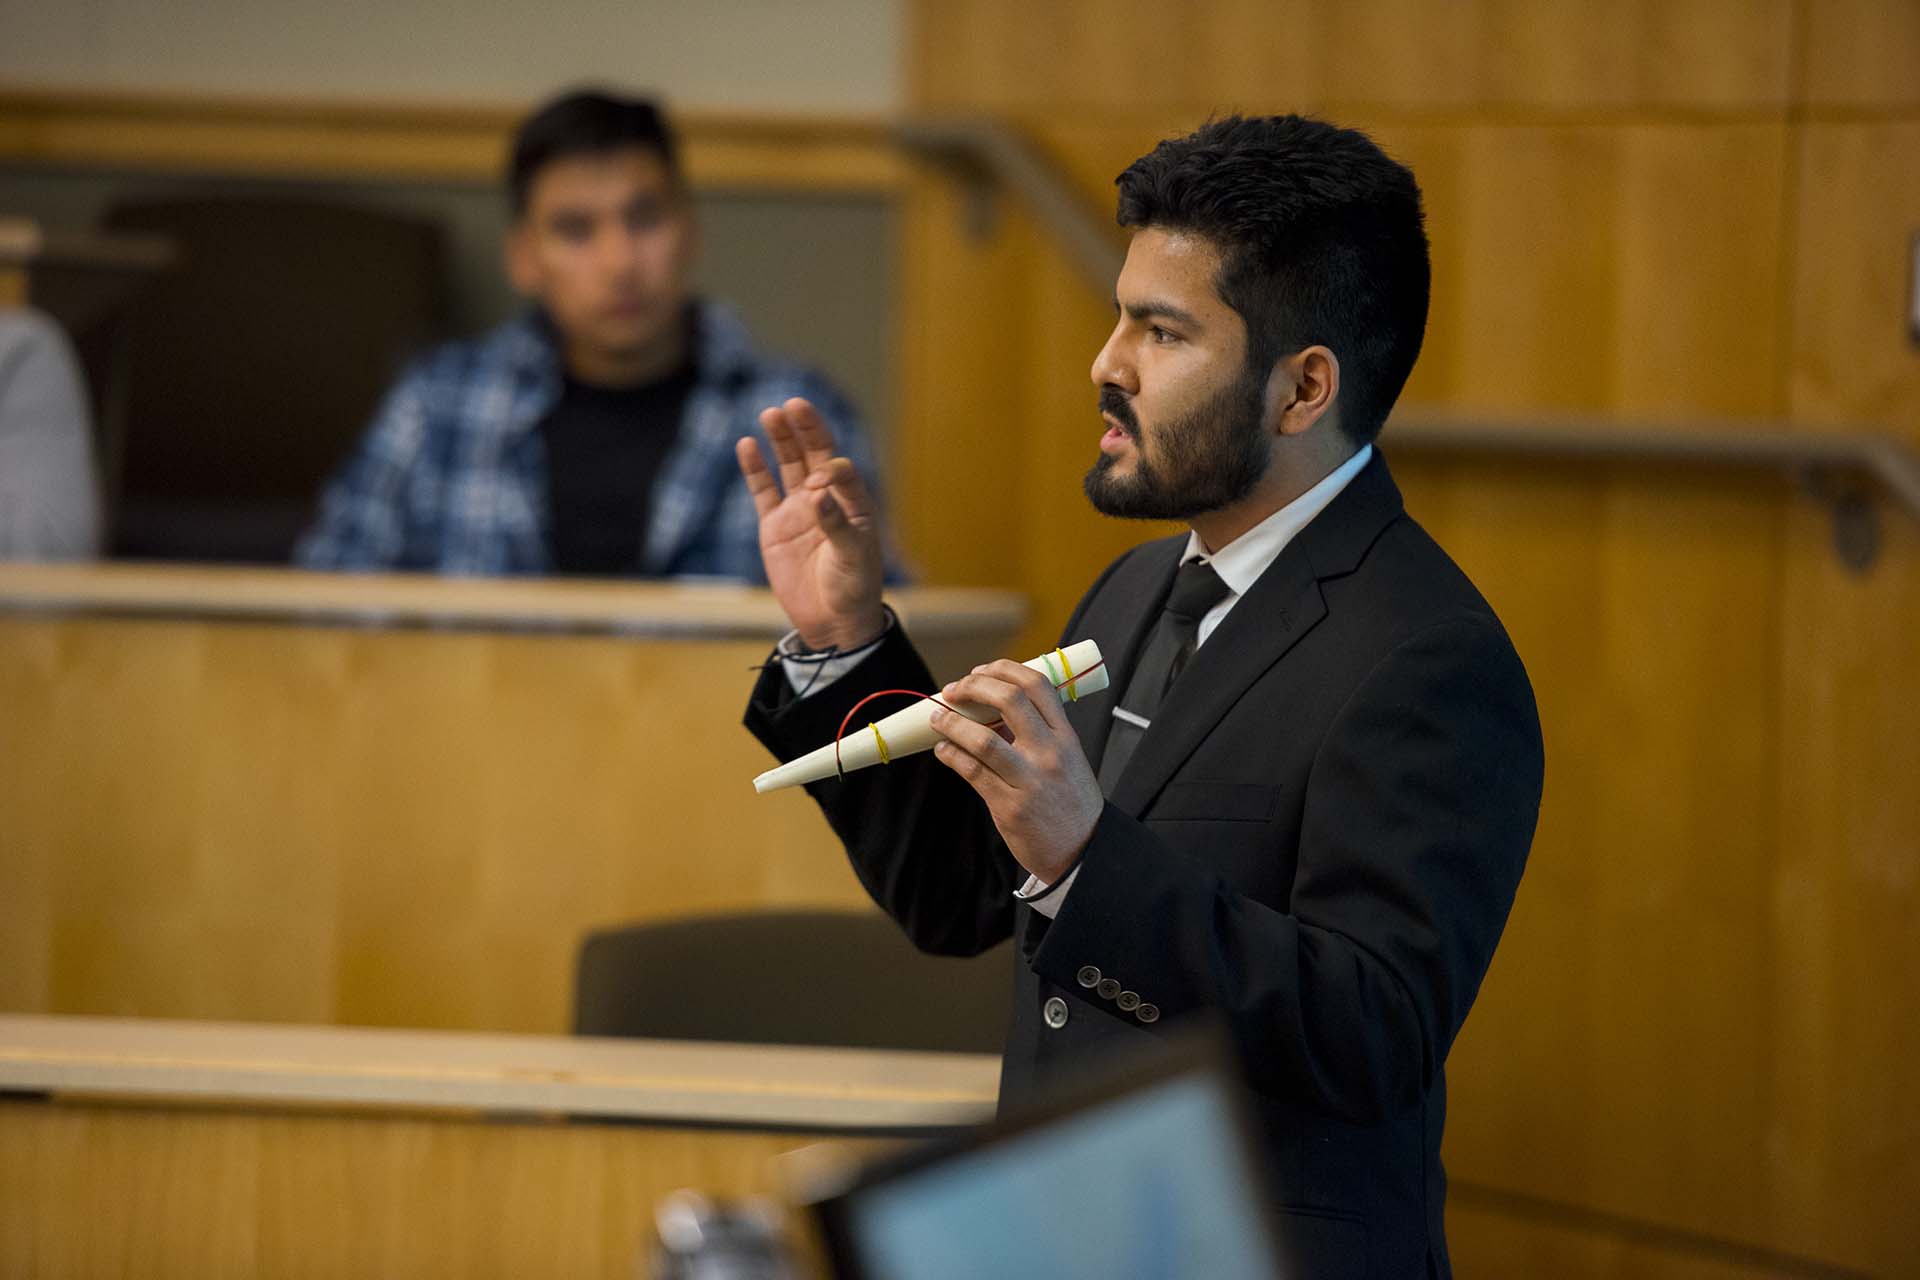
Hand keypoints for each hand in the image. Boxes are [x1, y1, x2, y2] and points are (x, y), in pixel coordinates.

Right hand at [736, 398, 885, 650]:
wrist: (832, 620)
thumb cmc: (854, 587)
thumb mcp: (854, 557)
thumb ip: (837, 524)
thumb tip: (818, 493)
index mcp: (853, 502)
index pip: (841, 470)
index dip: (830, 468)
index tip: (821, 480)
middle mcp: (825, 499)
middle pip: (814, 454)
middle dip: (806, 429)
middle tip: (794, 404)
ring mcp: (798, 510)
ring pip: (788, 465)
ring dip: (781, 439)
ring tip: (771, 413)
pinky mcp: (774, 525)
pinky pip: (763, 490)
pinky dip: (755, 468)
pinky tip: (748, 444)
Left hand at [929, 659, 1104, 884]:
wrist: (1083, 852)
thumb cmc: (1071, 804)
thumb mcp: (1069, 760)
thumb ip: (1039, 734)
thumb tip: (992, 711)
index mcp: (1066, 737)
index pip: (1037, 685)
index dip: (1003, 670)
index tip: (980, 671)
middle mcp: (1050, 753)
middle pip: (1009, 700)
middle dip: (973, 687)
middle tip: (954, 690)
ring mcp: (1029, 780)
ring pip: (983, 738)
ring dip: (952, 723)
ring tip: (937, 718)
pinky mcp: (1009, 805)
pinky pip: (972, 771)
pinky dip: (951, 755)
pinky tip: (944, 750)